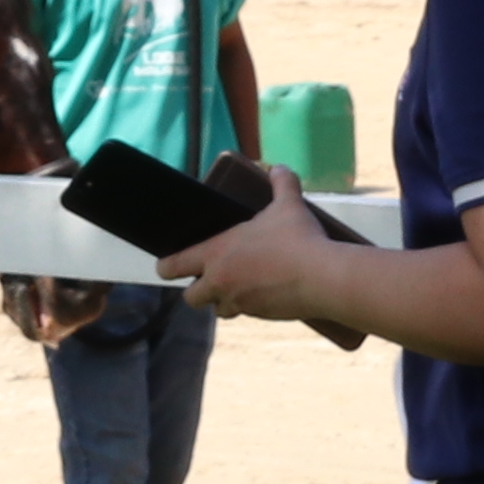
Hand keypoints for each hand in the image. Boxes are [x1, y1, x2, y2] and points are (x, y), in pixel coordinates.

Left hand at [172, 183, 345, 327]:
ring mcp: (239, 302)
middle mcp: (220, 282)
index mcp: (216, 253)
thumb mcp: (288, 204)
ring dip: (224, 301)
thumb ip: (281, 183)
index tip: (162, 267)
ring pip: (219, 309)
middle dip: (197, 291)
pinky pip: (246, 313)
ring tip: (239, 287)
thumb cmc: (296, 238)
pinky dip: (250, 306)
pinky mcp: (259, 316)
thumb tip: (278, 167)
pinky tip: (265, 294)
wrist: (321, 277)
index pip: (175, 265)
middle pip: (191, 298)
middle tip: (209, 279)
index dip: (166, 266)